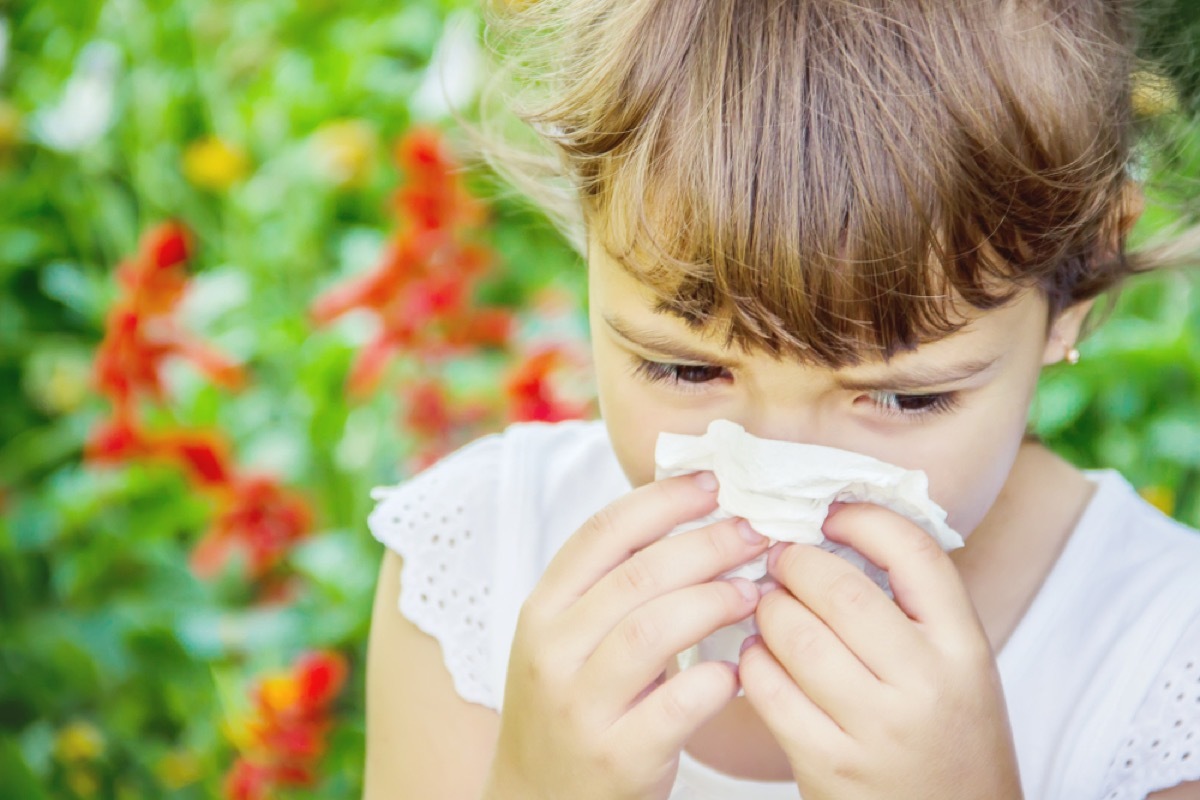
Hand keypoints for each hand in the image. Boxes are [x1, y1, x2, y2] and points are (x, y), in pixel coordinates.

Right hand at [483, 472, 769, 799]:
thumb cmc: (573, 707)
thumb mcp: (569, 639)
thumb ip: (616, 588)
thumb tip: (696, 520)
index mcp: (543, 610)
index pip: (604, 532)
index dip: (663, 500)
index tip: (714, 483)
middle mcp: (552, 652)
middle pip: (638, 575)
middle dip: (707, 545)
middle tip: (756, 534)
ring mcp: (580, 707)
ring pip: (653, 631)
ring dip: (715, 602)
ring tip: (755, 592)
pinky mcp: (615, 758)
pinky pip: (675, 707)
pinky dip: (716, 682)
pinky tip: (740, 671)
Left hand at [738, 503, 1022, 799]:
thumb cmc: (950, 740)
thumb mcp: (960, 668)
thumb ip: (915, 608)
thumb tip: (837, 533)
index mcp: (965, 647)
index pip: (914, 553)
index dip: (863, 519)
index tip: (831, 514)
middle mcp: (926, 684)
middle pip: (839, 589)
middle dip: (796, 562)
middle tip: (781, 557)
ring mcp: (876, 728)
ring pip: (795, 636)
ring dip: (767, 608)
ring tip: (767, 603)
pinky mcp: (829, 764)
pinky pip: (770, 691)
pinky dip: (753, 661)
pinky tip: (757, 653)